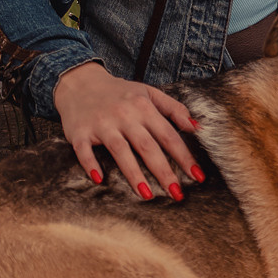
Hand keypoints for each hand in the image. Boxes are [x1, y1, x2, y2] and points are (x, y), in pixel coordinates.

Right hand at [52, 61, 201, 201]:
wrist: (80, 82)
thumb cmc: (120, 92)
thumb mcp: (149, 93)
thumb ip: (174, 109)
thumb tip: (197, 127)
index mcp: (143, 107)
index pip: (168, 135)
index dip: (184, 156)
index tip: (197, 176)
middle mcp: (124, 115)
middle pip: (147, 147)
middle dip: (163, 171)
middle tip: (177, 193)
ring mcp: (102, 124)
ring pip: (120, 150)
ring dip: (133, 174)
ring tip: (147, 195)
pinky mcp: (79, 132)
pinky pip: (85, 151)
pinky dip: (91, 164)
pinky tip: (100, 179)